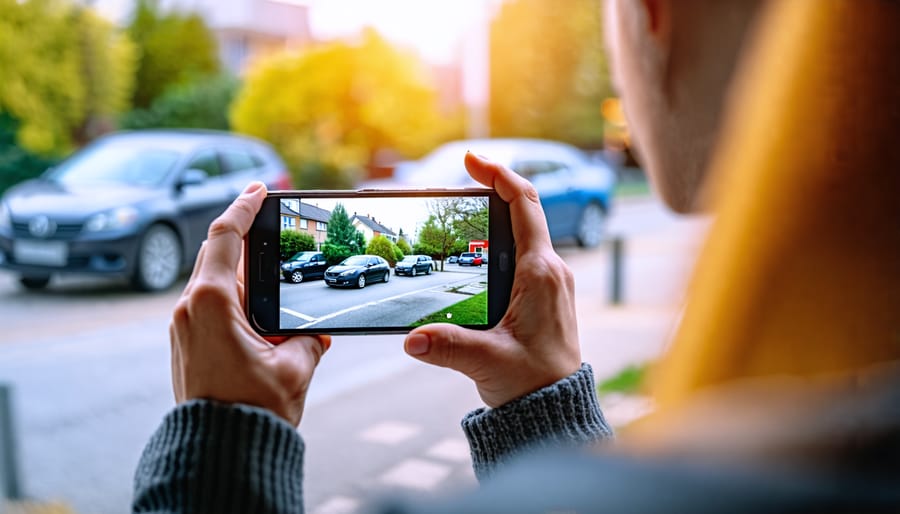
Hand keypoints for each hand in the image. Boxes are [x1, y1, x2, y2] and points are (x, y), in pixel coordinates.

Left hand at [170, 182, 330, 425]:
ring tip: (276, 268)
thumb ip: (310, 338)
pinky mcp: (188, 344)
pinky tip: (262, 303)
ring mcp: (185, 327)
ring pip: (214, 280)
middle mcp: (189, 309)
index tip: (260, 188)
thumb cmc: (253, 411)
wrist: (220, 452)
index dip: (243, 207)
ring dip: (243, 269)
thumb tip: (317, 332)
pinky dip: (236, 294)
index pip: (224, 237)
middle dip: (244, 234)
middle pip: (217, 254)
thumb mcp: (295, 366)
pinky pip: (211, 304)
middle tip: (268, 214)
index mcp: (211, 303)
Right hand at [404, 153, 580, 407]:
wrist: (555, 411)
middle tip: (461, 176)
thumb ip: (447, 346)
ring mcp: (550, 282)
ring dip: (499, 212)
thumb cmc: (532, 385)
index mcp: (540, 274)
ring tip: (466, 203)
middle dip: (494, 187)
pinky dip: (502, 237)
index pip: (525, 205)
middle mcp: (550, 271)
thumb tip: (411, 338)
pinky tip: (478, 246)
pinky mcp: (544, 295)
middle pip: (526, 210)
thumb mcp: (486, 363)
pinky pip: (525, 252)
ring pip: (526, 231)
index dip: (499, 175)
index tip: (472, 160)